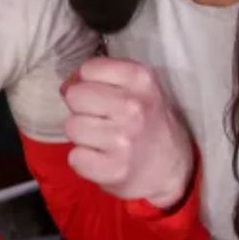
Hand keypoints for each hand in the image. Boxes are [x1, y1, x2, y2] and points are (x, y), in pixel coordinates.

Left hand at [60, 56, 196, 207]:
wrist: (173, 170)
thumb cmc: (149, 124)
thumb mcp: (139, 89)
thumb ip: (104, 78)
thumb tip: (66, 86)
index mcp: (141, 79)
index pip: (88, 69)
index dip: (88, 83)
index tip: (103, 96)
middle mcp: (134, 106)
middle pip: (74, 96)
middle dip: (82, 109)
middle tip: (103, 121)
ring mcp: (124, 139)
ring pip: (72, 127)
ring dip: (83, 136)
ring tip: (105, 141)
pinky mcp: (114, 169)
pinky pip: (74, 157)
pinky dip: (84, 161)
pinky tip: (104, 159)